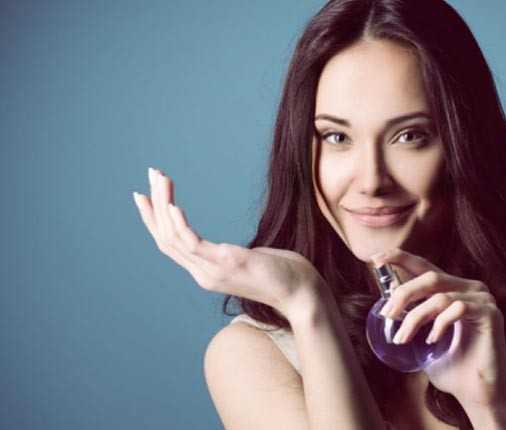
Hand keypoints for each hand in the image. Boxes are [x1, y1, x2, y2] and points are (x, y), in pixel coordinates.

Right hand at [132, 167, 324, 319]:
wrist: (302, 294)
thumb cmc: (281, 274)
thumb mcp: (247, 262)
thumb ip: (230, 255)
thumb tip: (226, 248)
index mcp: (206, 272)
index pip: (169, 244)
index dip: (154, 220)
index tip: (144, 196)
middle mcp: (203, 274)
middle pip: (165, 238)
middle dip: (154, 205)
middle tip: (151, 174)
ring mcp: (212, 271)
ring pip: (173, 237)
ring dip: (164, 204)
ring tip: (161, 178)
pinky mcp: (227, 264)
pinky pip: (193, 245)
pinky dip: (180, 225)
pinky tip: (174, 206)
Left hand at [372, 248, 505, 407]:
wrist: (478, 394)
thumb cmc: (452, 368)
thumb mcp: (424, 338)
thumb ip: (413, 319)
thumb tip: (386, 308)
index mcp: (454, 289)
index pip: (425, 267)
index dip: (400, 258)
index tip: (376, 259)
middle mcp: (470, 288)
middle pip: (430, 277)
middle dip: (404, 294)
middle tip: (387, 315)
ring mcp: (483, 299)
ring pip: (440, 296)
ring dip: (415, 317)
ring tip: (403, 338)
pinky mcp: (491, 313)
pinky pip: (458, 308)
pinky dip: (439, 324)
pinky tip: (432, 340)